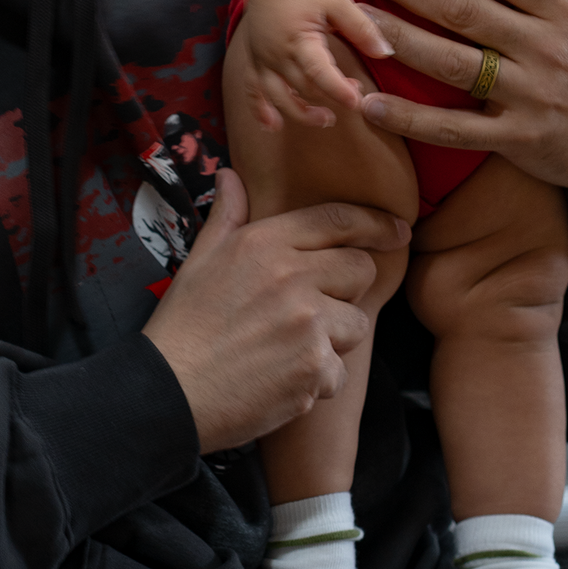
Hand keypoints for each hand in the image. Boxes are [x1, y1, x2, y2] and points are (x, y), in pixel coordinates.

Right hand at [143, 168, 409, 452]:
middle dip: (346, 290)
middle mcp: (292, 276)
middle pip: (361, 269)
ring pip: (357, 323)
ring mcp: (308, 323)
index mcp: (264, 243)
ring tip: (290, 350)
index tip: (397, 230)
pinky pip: (340, 371)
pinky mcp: (315, 368)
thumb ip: (226, 216)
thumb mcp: (199, 260)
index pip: (337, 220)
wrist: (169, 392)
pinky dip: (318, 382)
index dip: (375, 223)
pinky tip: (282, 381)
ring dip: (334, 340)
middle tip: (312, 311)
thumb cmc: (182, 327)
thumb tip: (231, 176)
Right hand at [241, 0, 394, 130]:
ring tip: (325, 121)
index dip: (337, 90)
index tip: (356, 103)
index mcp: (299, 38)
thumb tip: (386, 52)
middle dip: (329, 98)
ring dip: (299, 113)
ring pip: (278, 96)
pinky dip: (260, 110)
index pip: (319, 72)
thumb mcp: (338, 1)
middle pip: (303, 88)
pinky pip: (252, 90)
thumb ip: (361, 27)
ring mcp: (262, 59)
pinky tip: (271, 127)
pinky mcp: (254, 60)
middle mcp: (277, 53)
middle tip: (355, 97)